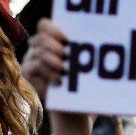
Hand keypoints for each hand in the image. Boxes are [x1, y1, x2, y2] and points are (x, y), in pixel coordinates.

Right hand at [26, 19, 92, 134]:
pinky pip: (34, 67)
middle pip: (40, 38)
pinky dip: (48, 73)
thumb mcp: (86, 67)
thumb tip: (107, 39)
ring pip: (38, 53)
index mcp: (51, 38)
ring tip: (64, 70)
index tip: (67, 38)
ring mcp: (31, 60)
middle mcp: (38, 47)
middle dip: (54, 46)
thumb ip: (89, 52)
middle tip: (65, 55)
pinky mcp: (28, 74)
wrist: (73, 109)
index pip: (44, 25)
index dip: (53, 28)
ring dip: (52, 60)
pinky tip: (59, 81)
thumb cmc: (83, 84)